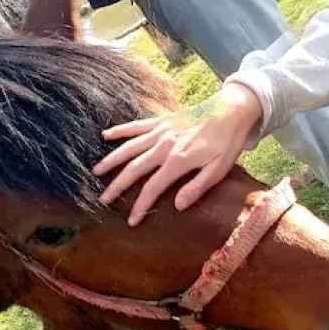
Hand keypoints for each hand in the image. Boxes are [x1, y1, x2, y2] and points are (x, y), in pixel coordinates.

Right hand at [94, 82, 262, 224]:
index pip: (153, 187)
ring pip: (129, 147)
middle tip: (102, 199)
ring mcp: (161, 131)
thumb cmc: (228, 142)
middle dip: (117, 185)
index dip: (140, 205)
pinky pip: (137, 126)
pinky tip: (105, 135)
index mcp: (178, 160)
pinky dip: (120, 130)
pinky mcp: (162, 121)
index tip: (131, 220)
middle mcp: (164, 145)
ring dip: (111, 159)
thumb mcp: (219, 169)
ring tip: (96, 171)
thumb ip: (197, 187)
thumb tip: (178, 206)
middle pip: (134, 168)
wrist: (232, 109)